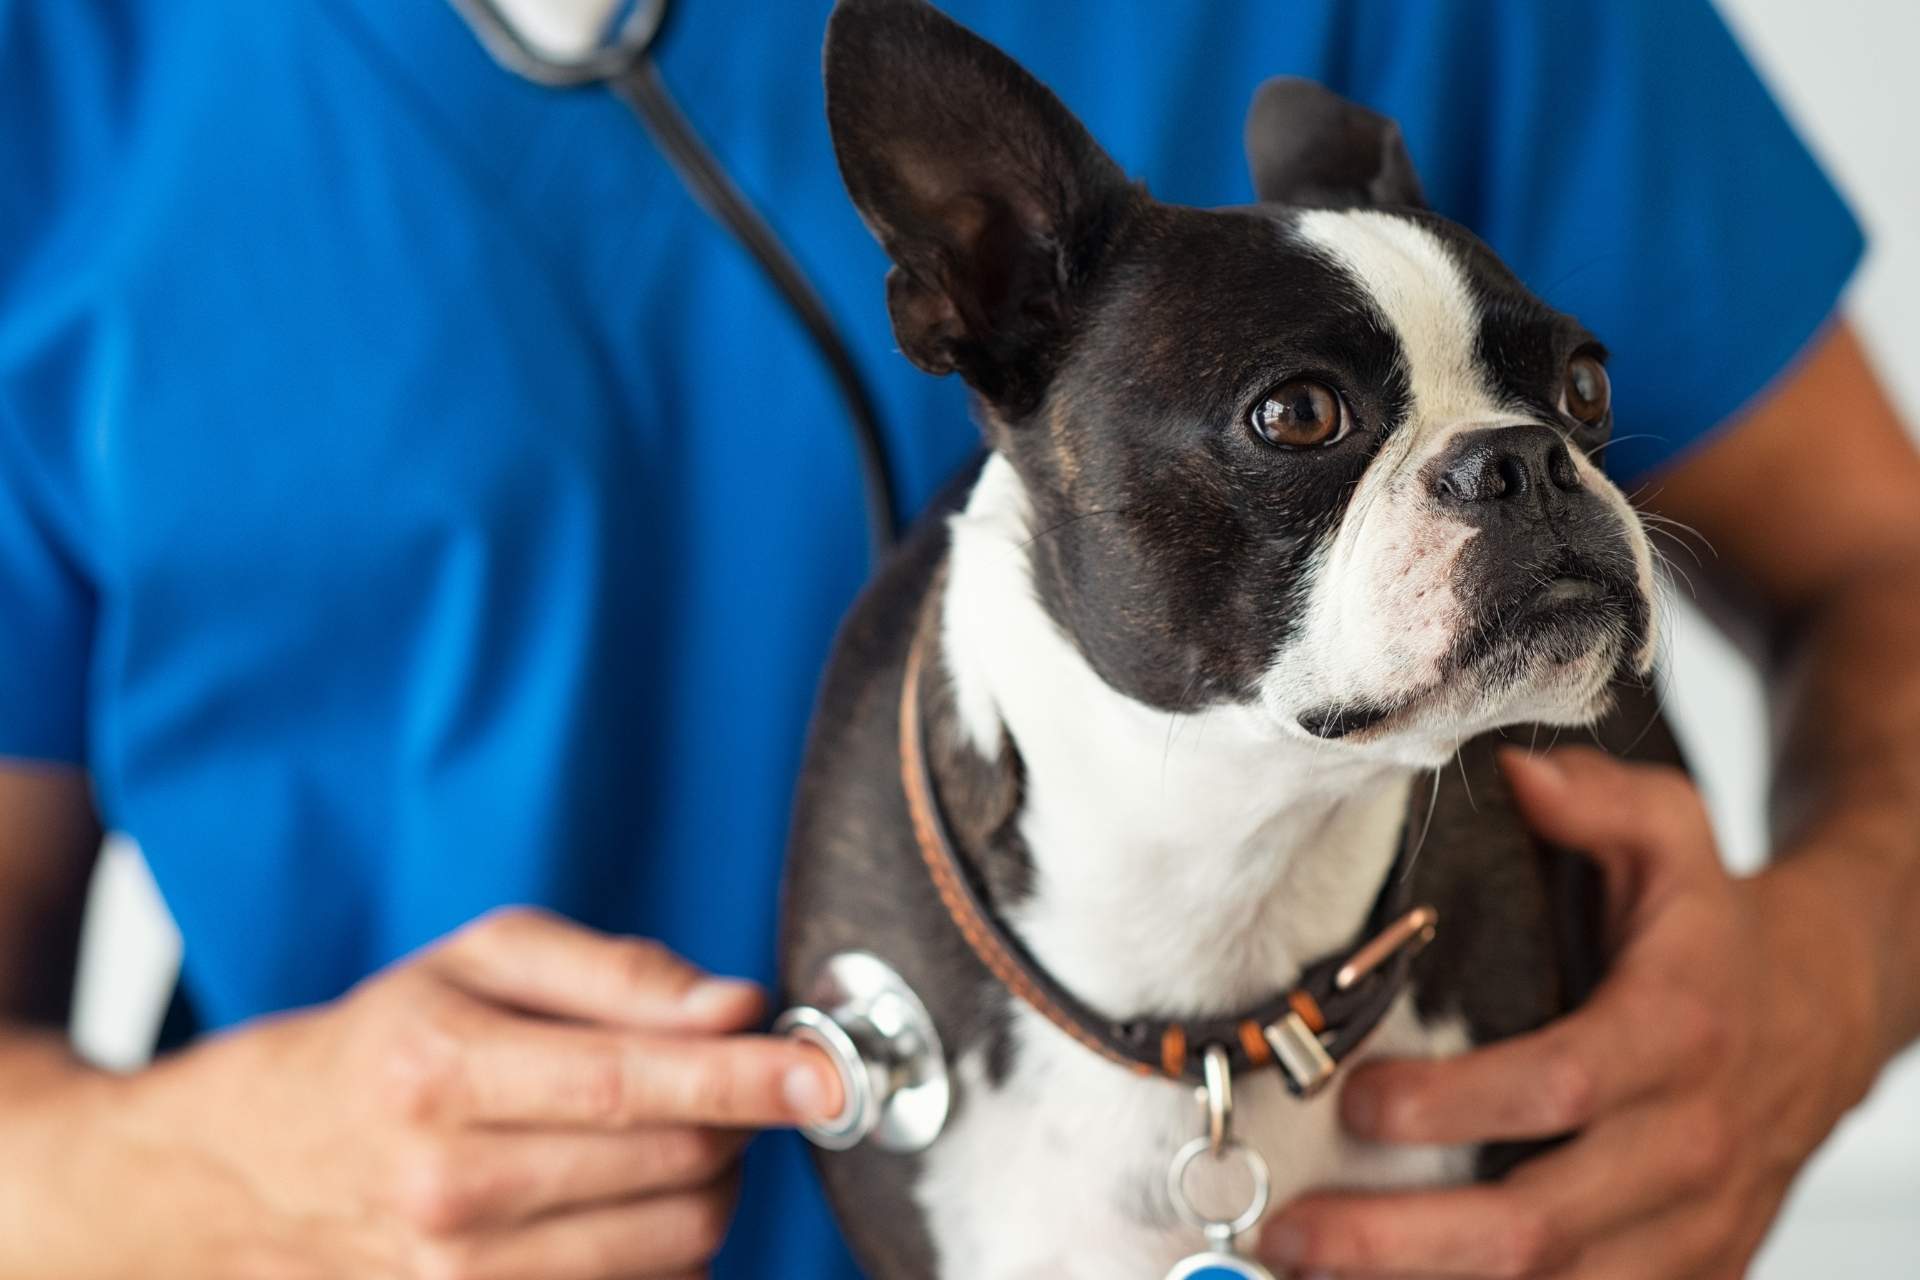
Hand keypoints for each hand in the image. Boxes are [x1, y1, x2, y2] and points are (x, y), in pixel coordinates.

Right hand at [42, 908, 840, 1278]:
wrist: (249, 1168)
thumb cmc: (386, 1042)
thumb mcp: (480, 960)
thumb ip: (617, 972)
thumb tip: (735, 1005)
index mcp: (440, 1074)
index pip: (636, 1087)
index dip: (749, 1080)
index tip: (827, 1073)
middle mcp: (447, 1190)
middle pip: (673, 1169)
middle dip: (739, 1120)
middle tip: (738, 1078)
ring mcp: (458, 1278)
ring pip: (673, 1242)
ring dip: (712, 1182)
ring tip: (673, 1134)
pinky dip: (671, 1241)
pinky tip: (632, 1193)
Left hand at [1257, 747, 1879, 1278]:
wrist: (1828, 1014)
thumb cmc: (1715, 925)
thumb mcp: (1673, 833)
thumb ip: (1596, 798)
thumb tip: (1515, 774)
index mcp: (1675, 1032)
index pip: (1558, 1085)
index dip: (1454, 1103)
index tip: (1353, 1098)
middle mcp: (1687, 1145)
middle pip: (1539, 1223)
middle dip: (1401, 1241)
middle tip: (1289, 1231)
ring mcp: (1690, 1226)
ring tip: (1309, 1274)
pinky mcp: (1688, 1273)